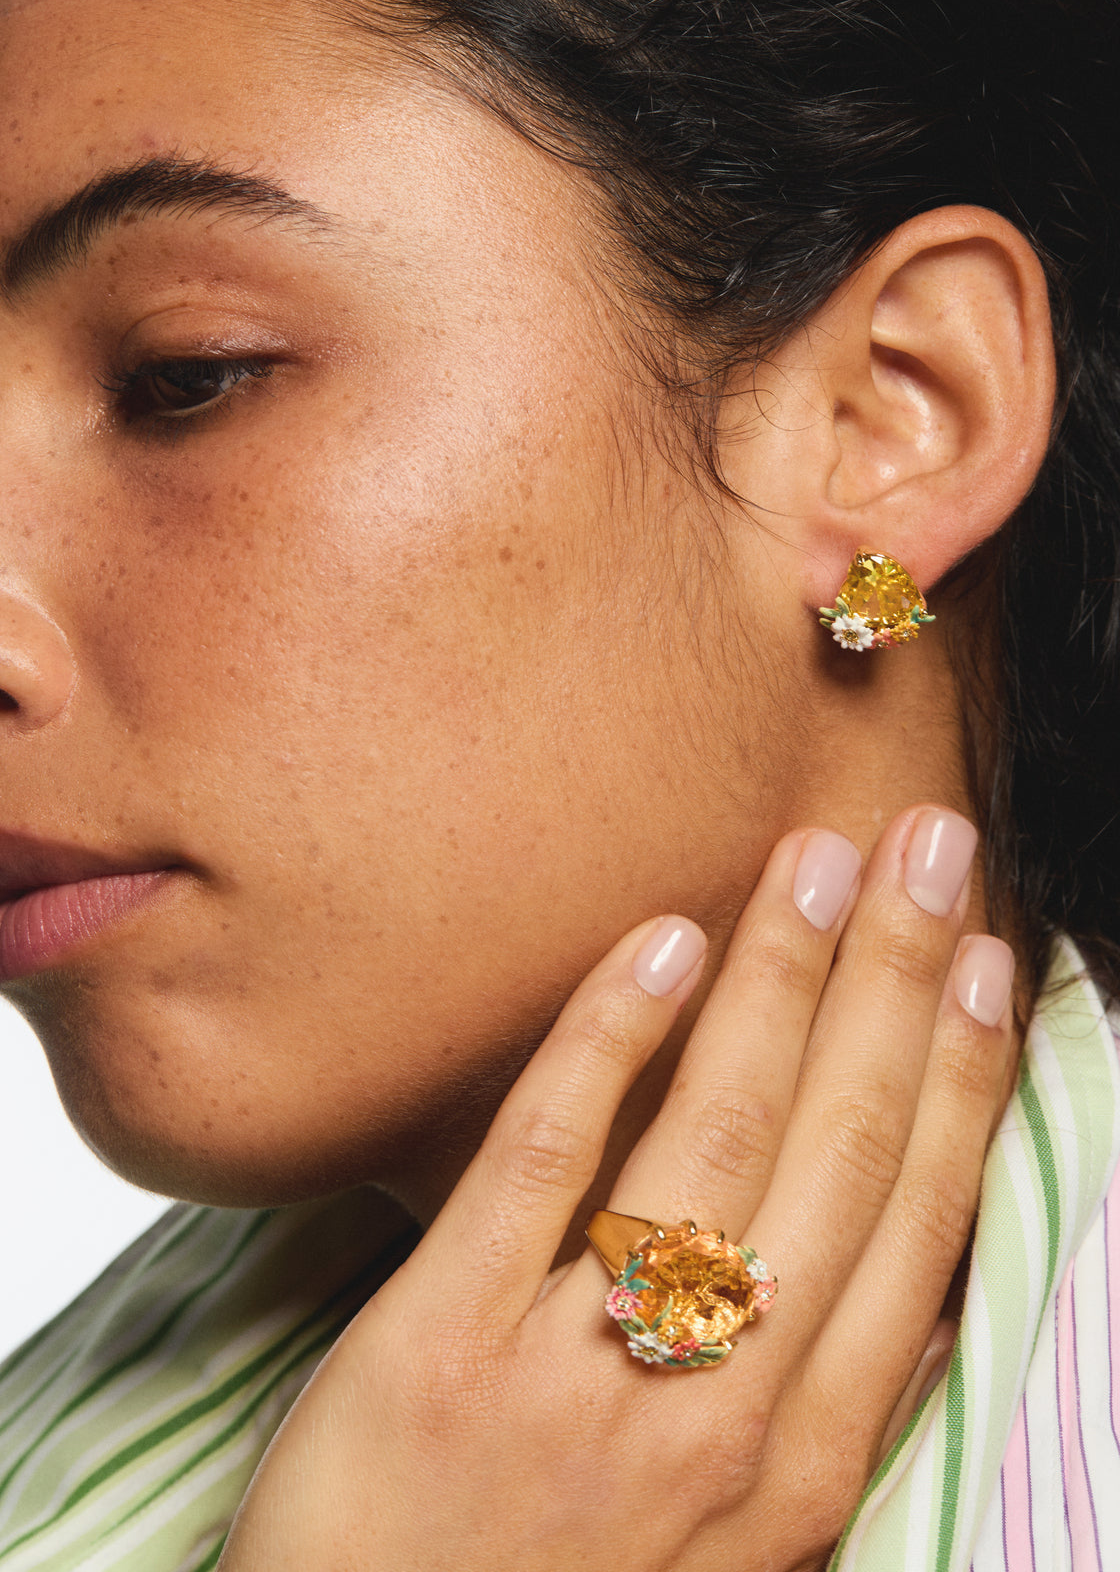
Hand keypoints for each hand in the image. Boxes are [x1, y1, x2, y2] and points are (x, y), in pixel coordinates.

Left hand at [218, 807, 1014, 1571]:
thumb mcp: (739, 1547)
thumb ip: (817, 1408)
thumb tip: (914, 1279)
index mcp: (804, 1458)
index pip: (914, 1223)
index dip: (963, 1076)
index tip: (987, 959)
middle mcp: (718, 1412)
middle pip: (838, 1150)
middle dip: (896, 981)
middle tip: (929, 848)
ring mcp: (581, 1375)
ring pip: (714, 1137)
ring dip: (782, 978)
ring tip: (820, 859)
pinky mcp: (442, 1345)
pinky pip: (542, 1163)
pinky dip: (607, 1041)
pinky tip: (661, 945)